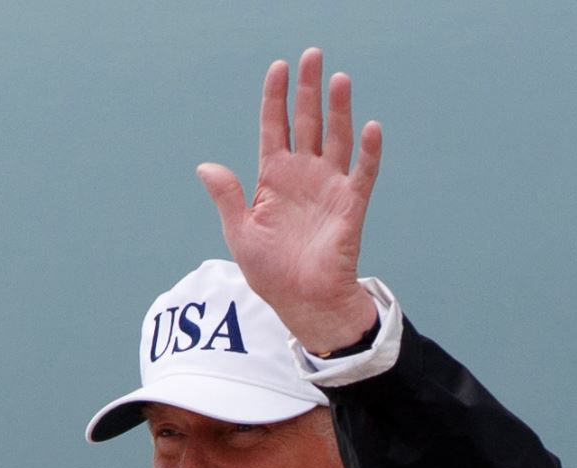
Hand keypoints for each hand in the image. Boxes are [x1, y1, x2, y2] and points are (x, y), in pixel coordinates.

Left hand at [196, 47, 382, 353]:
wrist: (302, 302)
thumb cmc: (271, 272)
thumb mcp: (240, 233)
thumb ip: (227, 197)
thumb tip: (206, 166)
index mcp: (274, 178)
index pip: (274, 127)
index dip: (275, 97)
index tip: (278, 68)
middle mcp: (303, 175)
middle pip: (307, 122)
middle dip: (309, 89)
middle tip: (313, 56)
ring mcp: (329, 187)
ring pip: (336, 139)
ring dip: (339, 110)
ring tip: (339, 79)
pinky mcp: (350, 206)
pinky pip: (363, 174)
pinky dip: (369, 152)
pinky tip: (370, 128)